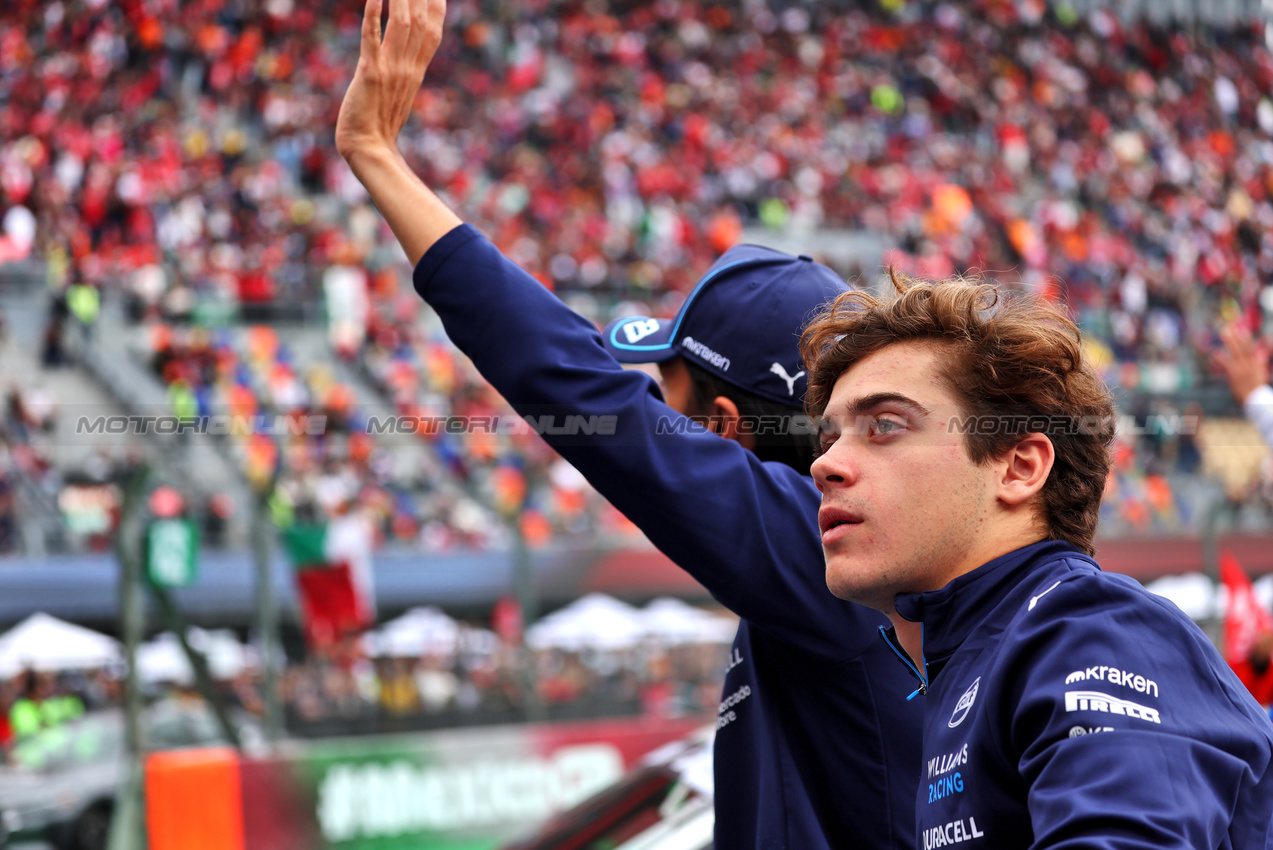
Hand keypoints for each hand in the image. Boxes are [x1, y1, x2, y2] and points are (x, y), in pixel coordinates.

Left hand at [335, 0, 445, 164]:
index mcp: (415, 71)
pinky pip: (372, 41)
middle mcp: (407, 67)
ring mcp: (390, 70)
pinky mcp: (369, 74)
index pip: (432, 32)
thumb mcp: (397, 92)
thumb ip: (402, 71)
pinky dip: (372, 18)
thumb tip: (404, 57)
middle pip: (420, 23)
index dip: (437, 8)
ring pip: (401, 26)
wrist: (369, 148)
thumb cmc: (378, 124)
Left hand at [1214, 324, 1270, 404]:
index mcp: (1256, 363)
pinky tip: (1214, 352)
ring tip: (1223, 333)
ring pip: (1235, 351)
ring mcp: (1241, 368)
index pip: (1251, 347)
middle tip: (1230, 326)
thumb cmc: (1257, 388)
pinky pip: (1226, 364)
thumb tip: (1262, 354)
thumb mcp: (1261, 373)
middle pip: (1242, 346)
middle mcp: (1249, 363)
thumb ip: (1260, 363)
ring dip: (1230, 341)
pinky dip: (1220, 358)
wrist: (1255, 399)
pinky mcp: (1234, 374)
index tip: (1242, 329)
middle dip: (1236, 336)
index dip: (1246, 338)